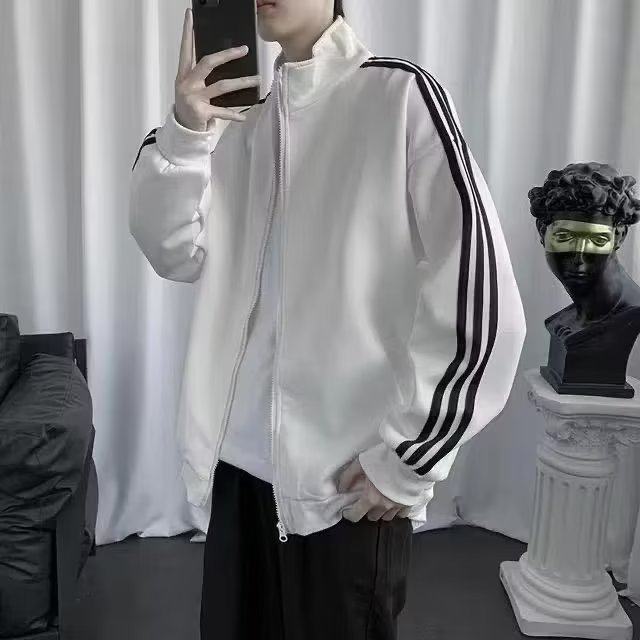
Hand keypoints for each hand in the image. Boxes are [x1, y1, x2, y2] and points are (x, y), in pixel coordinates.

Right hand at [174, 8, 260, 130]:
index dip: (188, 32)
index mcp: (184, 74)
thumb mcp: (191, 86)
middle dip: (227, 55)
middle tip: (244, 49)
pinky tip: (244, 116)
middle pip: (208, 63)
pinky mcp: (201, 113)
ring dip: (241, 82)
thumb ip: (200, 72)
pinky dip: (233, 115)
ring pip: (221, 86)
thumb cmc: (190, 104)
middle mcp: (187, 83)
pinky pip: (222, 112)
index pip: (186, 48)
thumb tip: (220, 57)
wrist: (182, 129)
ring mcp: (194, 98)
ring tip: (257, 80)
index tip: (190, 15)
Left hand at [337, 458, 411, 521]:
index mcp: (370, 498)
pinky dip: (396, 511)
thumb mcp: (360, 463)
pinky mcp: (410, 504)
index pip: (356, 516)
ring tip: (380, 501)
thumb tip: (341, 489)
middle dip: (367, 510)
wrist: (409, 457)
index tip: (348, 509)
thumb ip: (348, 477)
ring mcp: (398, 507)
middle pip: (372, 517)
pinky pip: (401, 515)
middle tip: (366, 500)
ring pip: (386, 517)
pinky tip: (394, 502)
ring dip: (381, 511)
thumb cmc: (383, 459)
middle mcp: (384, 506)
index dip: (349, 514)